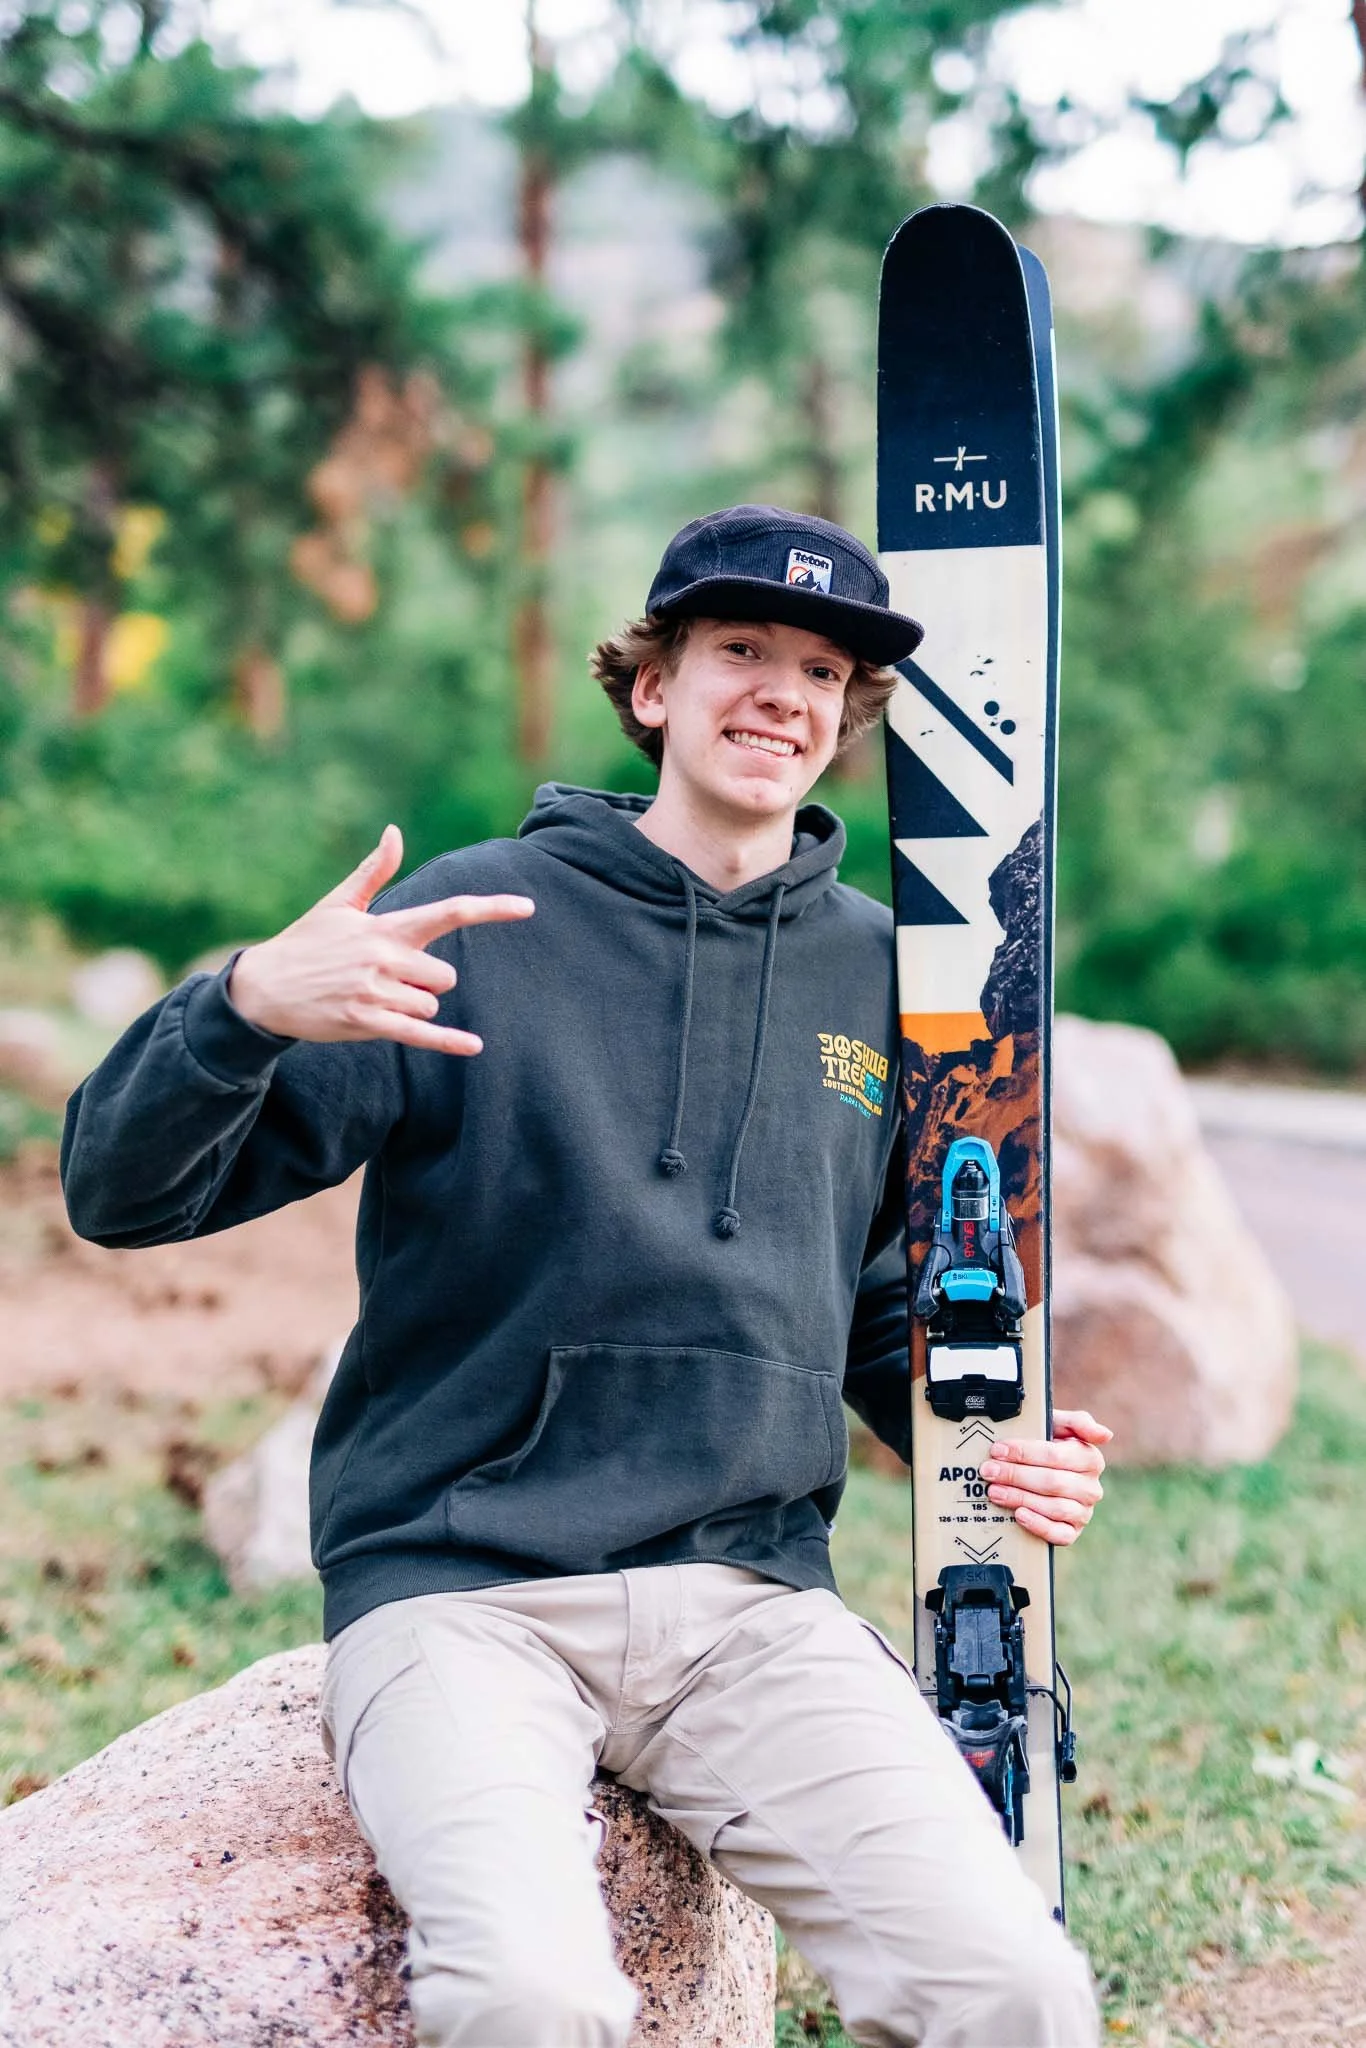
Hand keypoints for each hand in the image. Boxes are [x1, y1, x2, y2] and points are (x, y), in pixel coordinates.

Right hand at [226, 823, 533, 1055]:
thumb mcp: (338, 904)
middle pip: (444, 975)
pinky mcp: (367, 1023)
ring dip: (413, 1006)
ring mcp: (376, 992)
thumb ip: (374, 871)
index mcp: (384, 927)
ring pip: (430, 1004)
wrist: (263, 988)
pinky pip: (420, 1034)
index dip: (491, 909)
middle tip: (390, 978)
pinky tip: (474, 1047)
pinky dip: (449, 1041)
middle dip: (427, 980)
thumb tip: (395, 832)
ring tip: (372, 997)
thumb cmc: (305, 943)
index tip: (527, 907)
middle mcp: (384, 958)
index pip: (449, 912)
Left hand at [979, 1409, 1112, 1546]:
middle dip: (1015, 1475)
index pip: (1055, 1456)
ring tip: (995, 1491)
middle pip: (1051, 1482)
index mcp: (1090, 1459)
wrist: (1040, 1471)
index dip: (1024, 1452)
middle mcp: (1091, 1488)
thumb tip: (1105, 1434)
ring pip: (1054, 1507)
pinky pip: (1059, 1535)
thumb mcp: (1059, 1425)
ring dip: (1020, 1498)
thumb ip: (1079, 1422)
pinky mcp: (1072, 1532)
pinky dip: (1038, 1525)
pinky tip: (1019, 1515)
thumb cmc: (1048, 1445)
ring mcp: (1083, 1512)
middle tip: (989, 1471)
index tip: (998, 1450)